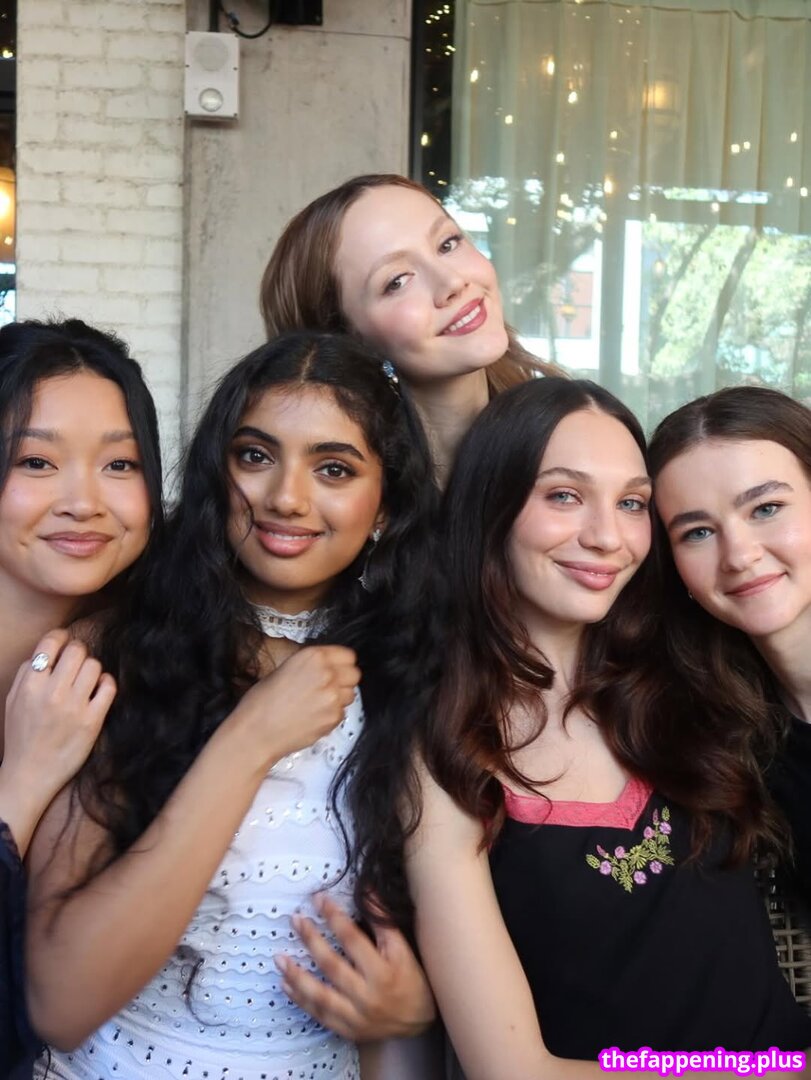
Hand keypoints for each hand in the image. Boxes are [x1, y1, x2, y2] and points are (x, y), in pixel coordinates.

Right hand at [0, 629, 115, 852]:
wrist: (30, 774)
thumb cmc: (21, 737)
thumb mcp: (13, 701)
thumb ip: (26, 675)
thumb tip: (46, 652)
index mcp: (30, 686)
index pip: (51, 643)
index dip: (61, 637)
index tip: (65, 641)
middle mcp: (52, 693)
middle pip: (77, 650)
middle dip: (78, 652)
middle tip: (77, 663)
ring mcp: (74, 707)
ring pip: (94, 665)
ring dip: (92, 669)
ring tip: (86, 680)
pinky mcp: (92, 721)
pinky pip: (109, 687)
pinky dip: (106, 683)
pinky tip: (99, 690)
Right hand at [233, 645, 359, 766]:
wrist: (256, 731)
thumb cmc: (262, 702)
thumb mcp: (285, 668)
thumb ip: (312, 665)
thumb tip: (329, 666)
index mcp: (313, 656)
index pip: (347, 655)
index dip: (341, 663)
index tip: (335, 669)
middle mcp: (327, 673)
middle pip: (354, 673)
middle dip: (344, 680)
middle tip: (328, 687)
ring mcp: (333, 697)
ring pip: (350, 694)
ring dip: (339, 697)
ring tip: (317, 703)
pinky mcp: (334, 718)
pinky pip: (342, 712)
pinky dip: (332, 714)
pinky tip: (313, 716)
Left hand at [275, 893, 435, 1041]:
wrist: (418, 1023)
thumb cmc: (412, 979)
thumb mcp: (402, 948)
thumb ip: (382, 919)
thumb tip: (366, 887)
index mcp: (383, 972)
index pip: (353, 939)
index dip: (334, 917)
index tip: (318, 900)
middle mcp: (368, 996)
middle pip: (332, 965)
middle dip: (311, 940)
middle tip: (295, 920)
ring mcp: (355, 1017)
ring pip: (320, 995)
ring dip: (297, 975)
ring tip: (279, 958)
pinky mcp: (347, 1030)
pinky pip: (319, 1014)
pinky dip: (300, 999)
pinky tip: (286, 984)